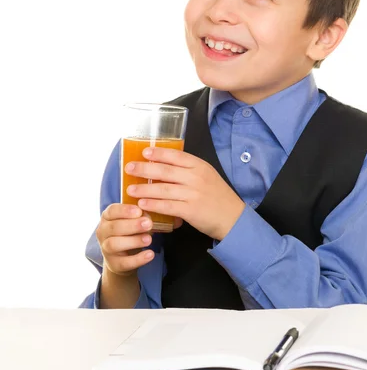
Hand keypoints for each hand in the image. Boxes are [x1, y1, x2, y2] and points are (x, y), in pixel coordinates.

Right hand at [96, 203, 156, 276]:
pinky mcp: (113, 264)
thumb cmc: (129, 232)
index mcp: (107, 218)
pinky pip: (124, 262)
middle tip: (148, 224)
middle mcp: (103, 232)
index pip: (112, 211)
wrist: (122, 256)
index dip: (124, 210)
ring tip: (149, 239)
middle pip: (114, 227)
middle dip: (132, 225)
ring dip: (133, 241)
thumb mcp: (133, 221)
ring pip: (114, 244)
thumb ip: (139, 217)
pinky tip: (150, 254)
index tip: (139, 210)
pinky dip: (138, 259)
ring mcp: (105, 249)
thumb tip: (147, 218)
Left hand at [124, 147, 245, 240]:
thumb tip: (163, 168)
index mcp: (200, 166)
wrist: (233, 218)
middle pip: (165, 171)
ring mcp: (194, 194)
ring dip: (144, 188)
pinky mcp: (191, 210)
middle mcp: (196, 177)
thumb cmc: (218, 196)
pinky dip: (153, 204)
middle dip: (145, 168)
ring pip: (163, 189)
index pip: (176, 156)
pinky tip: (143, 203)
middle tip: (129, 168)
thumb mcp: (207, 176)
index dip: (159, 153)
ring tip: (130, 188)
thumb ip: (189, 171)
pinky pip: (167, 206)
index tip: (144, 152)